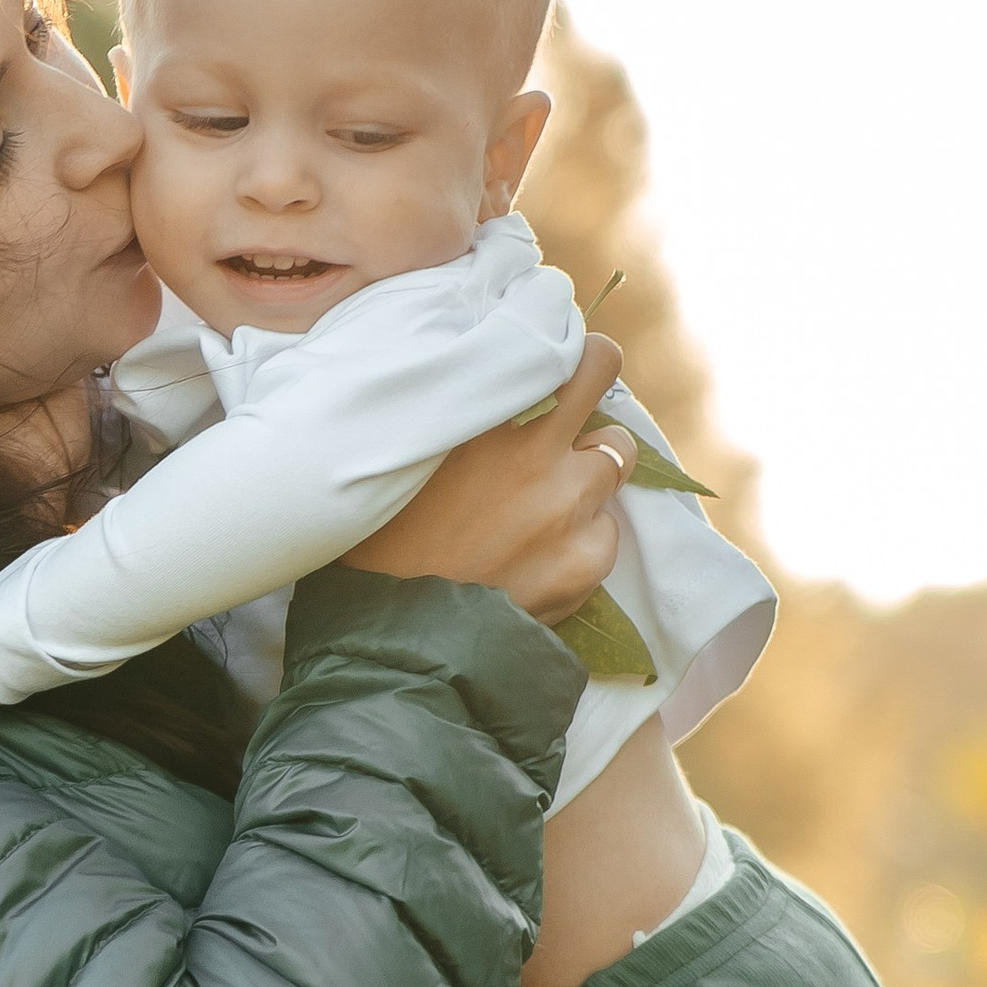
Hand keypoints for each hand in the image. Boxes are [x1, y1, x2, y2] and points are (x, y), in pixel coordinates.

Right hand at [340, 333, 632, 621]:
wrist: (393, 639)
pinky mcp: (586, 561)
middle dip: (591, 377)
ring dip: (589, 468)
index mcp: (480, 418)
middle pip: (600, 371)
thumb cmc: (372, 548)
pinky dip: (582, 539)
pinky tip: (539, 560)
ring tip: (547, 500)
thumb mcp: (393, 461)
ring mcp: (569, 505)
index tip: (547, 358)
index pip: (553, 346)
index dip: (558, 348)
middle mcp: (534, 449)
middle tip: (571, 401)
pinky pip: (606, 532)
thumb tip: (467, 392)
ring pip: (615, 456)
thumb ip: (442, 421)